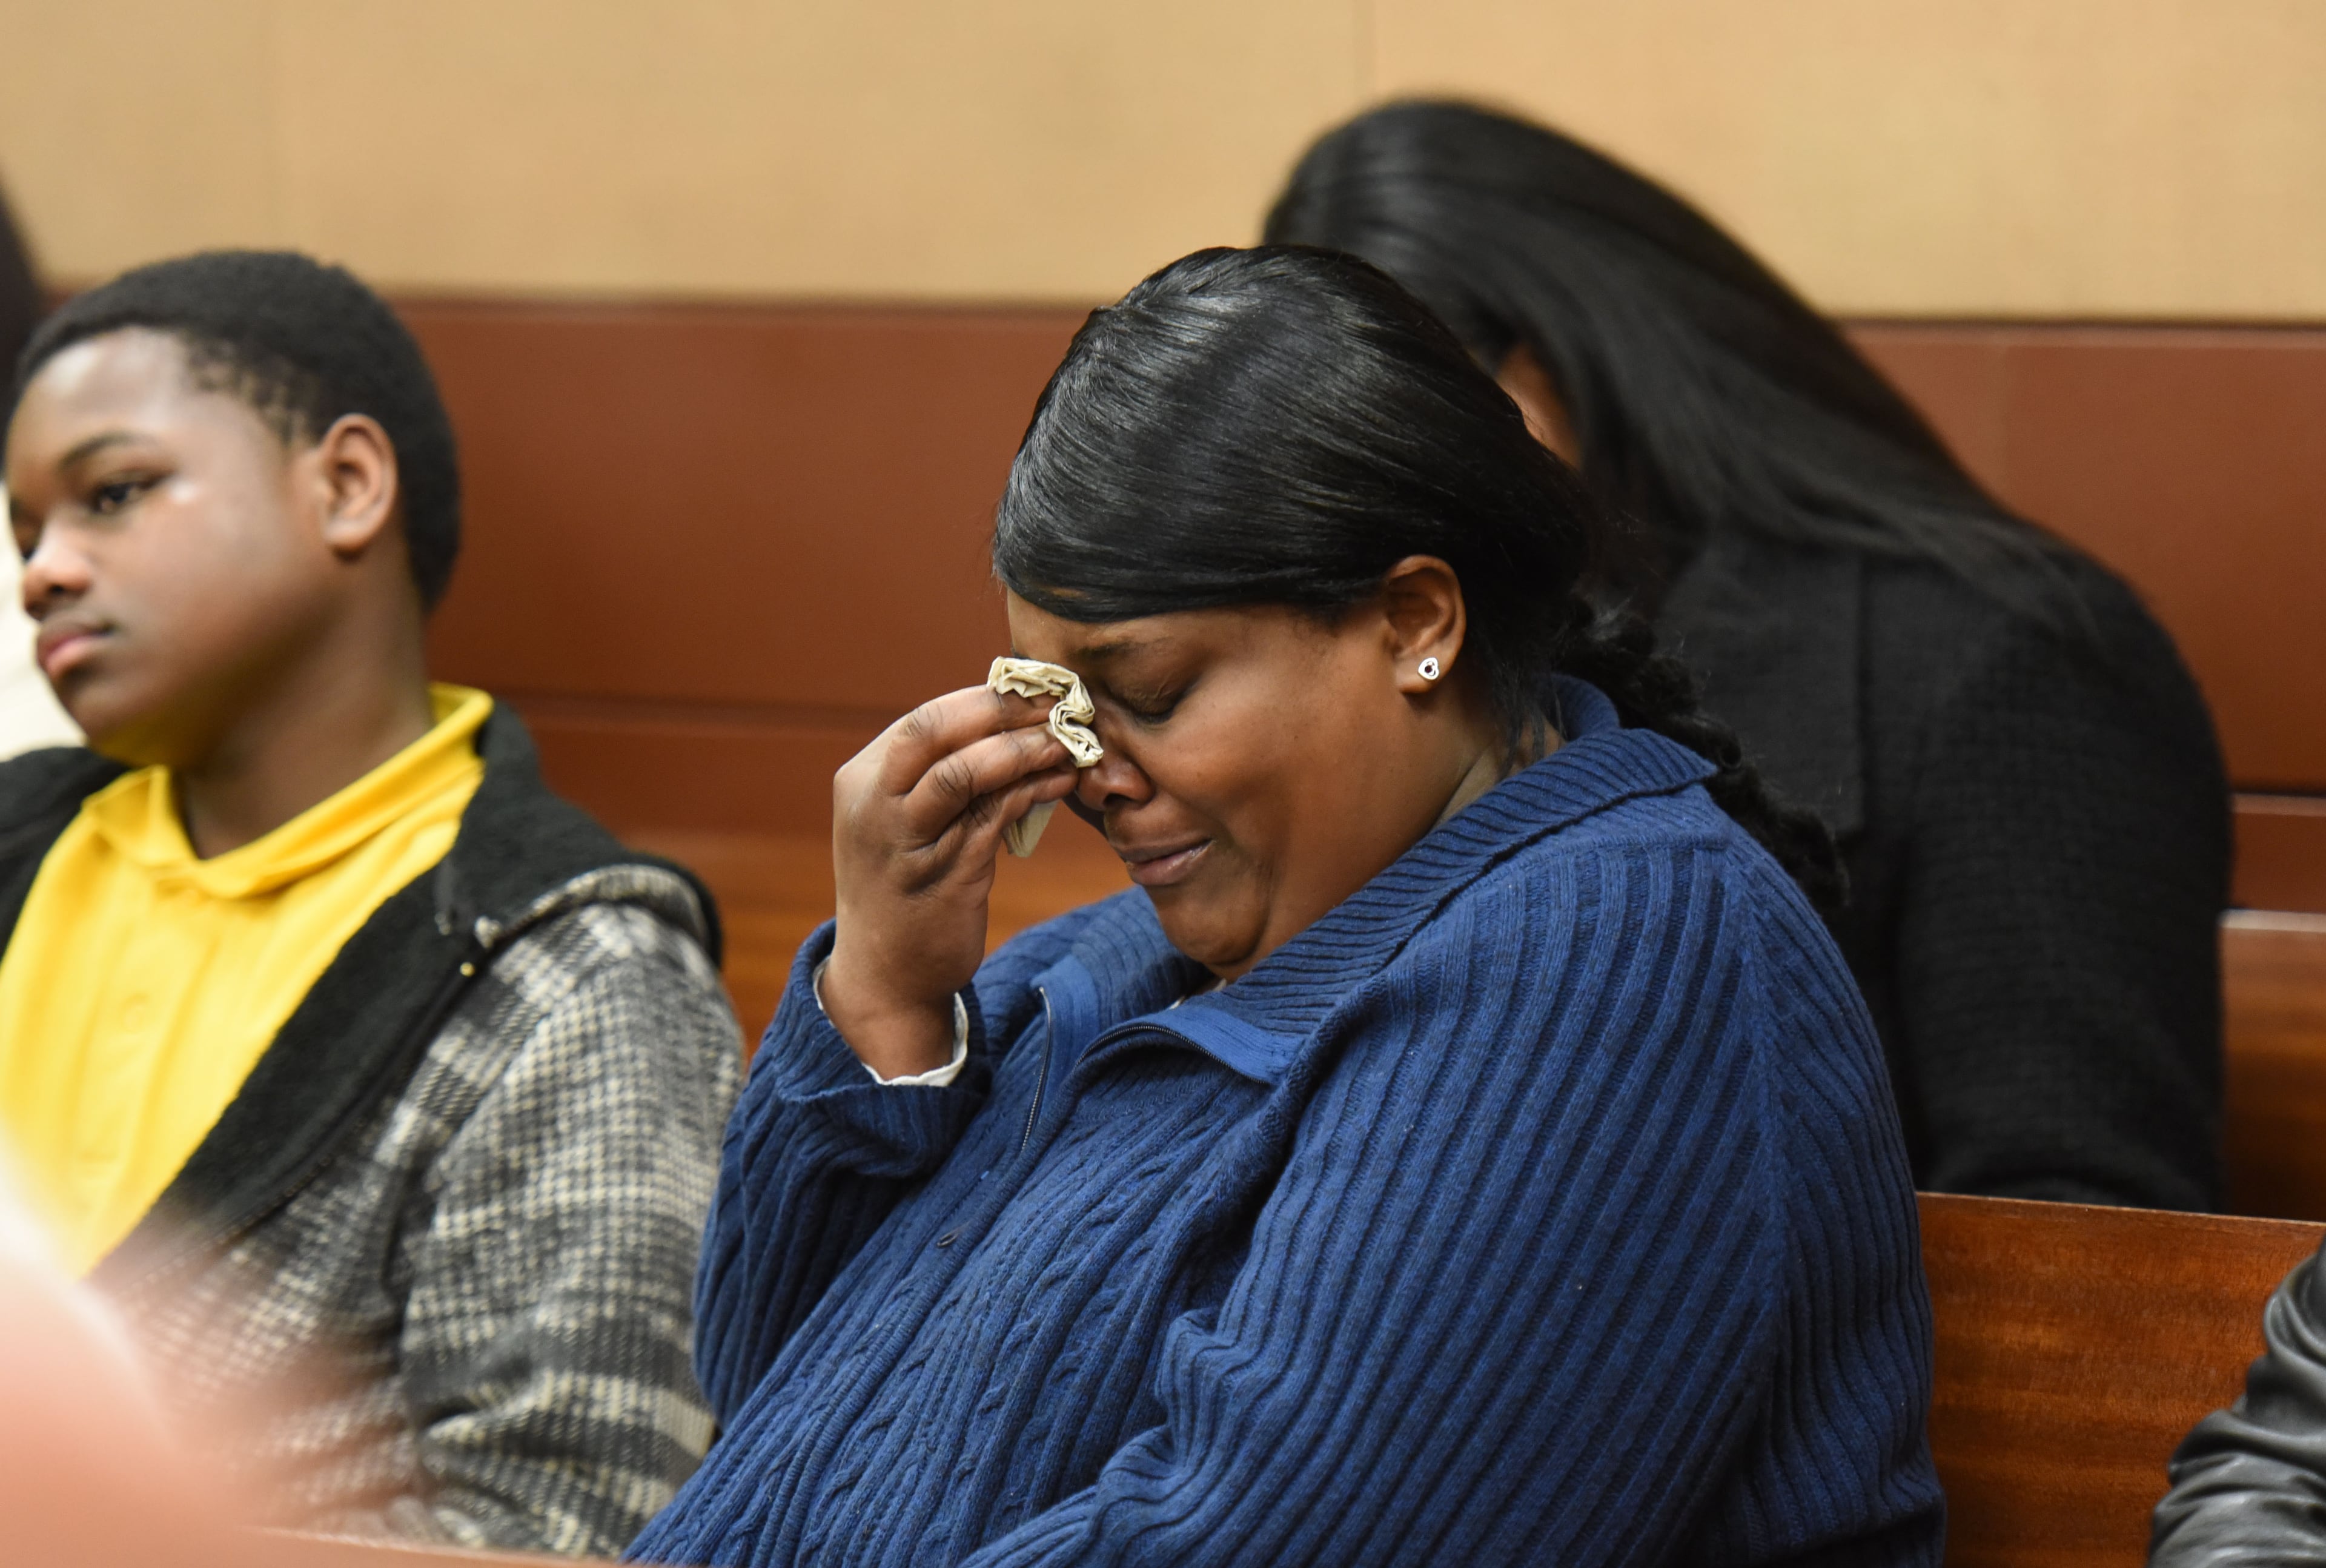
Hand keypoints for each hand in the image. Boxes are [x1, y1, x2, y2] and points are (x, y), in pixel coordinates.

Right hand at [822, 686, 1077, 1078]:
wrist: (886, 974)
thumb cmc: (904, 885)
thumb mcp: (903, 822)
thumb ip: (940, 775)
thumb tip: (1014, 723)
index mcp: (861, 781)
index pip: (924, 719)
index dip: (985, 699)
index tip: (1036, 689)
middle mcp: (874, 807)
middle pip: (933, 732)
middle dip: (1001, 710)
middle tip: (1056, 703)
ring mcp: (905, 843)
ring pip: (964, 774)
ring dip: (1024, 749)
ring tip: (1068, 740)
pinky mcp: (943, 878)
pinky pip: (992, 820)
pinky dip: (1031, 792)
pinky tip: (1062, 783)